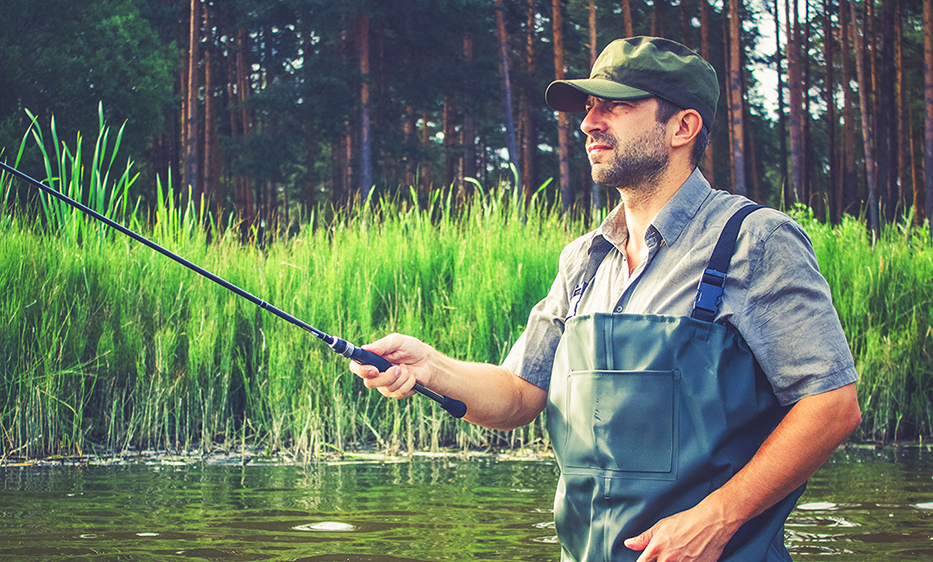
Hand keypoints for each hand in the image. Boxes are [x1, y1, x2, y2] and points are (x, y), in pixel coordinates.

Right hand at [348, 333, 432, 398]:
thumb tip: (366, 349)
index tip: (374, 370)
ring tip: (407, 368)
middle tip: (398, 367)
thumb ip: (382, 345)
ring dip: (401, 377)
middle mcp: (375, 374)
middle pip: (369, 383)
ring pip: (386, 388)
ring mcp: (385, 385)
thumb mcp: (397, 341)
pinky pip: (398, 392)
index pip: (356, 368)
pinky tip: (412, 377)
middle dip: (386, 376)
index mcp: (372, 359)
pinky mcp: (396, 393)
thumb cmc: (411, 348)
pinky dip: (408, 383)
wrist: (427, 361)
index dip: (361, 371)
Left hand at [624, 499, 738, 561]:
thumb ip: (643, 538)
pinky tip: (687, 559)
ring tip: (677, 556)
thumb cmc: (687, 522)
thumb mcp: (661, 526)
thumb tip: (629, 544)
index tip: (646, 561)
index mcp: (656, 548)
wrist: (712, 522)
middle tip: (667, 556)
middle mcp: (668, 560)